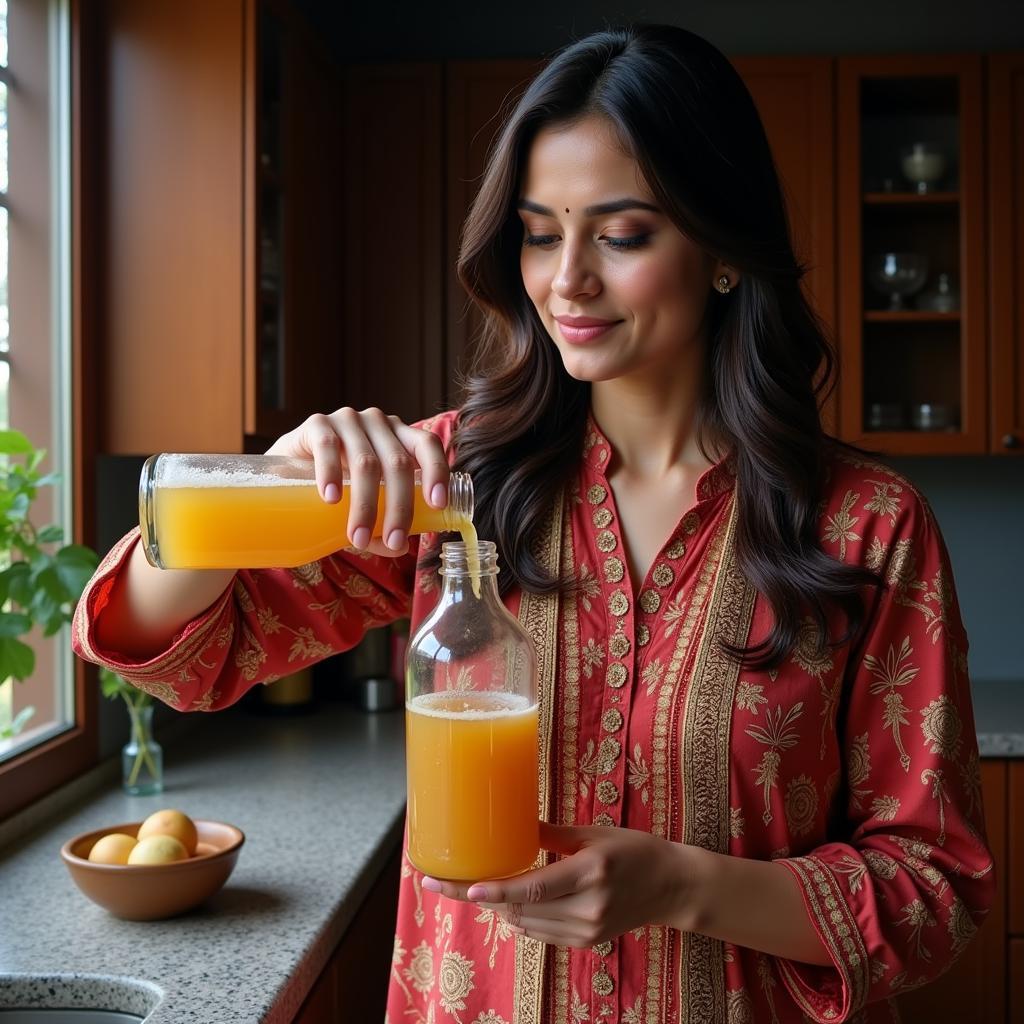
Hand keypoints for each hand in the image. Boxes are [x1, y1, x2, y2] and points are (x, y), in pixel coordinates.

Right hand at [265, 408, 449, 556]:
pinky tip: (331, 499)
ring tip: (356, 538)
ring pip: (366, 461)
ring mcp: (347, 420)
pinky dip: (331, 473)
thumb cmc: (336, 491)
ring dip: (365, 504)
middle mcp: (377, 424)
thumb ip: (381, 528)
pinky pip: (328, 445)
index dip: (437, 472)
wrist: (284, 475)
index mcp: (398, 438)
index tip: (437, 505)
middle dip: (398, 508)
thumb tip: (399, 547)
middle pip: (398, 463)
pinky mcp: (316, 423)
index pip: (427, 445)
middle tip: (392, 542)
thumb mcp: (364, 509)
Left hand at [421, 822, 695, 947]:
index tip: (468, 888)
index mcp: (591, 872)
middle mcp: (588, 907)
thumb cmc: (634, 850)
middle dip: (481, 897)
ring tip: (473, 887)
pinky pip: (540, 933)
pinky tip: (509, 901)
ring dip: (498, 906)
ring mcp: (587, 930)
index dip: (499, 891)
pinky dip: (520, 917)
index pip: (535, 888)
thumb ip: (552, 834)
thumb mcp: (593, 833)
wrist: (671, 886)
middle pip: (522, 909)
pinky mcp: (586, 942)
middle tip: (444, 882)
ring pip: (526, 924)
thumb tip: (512, 823)